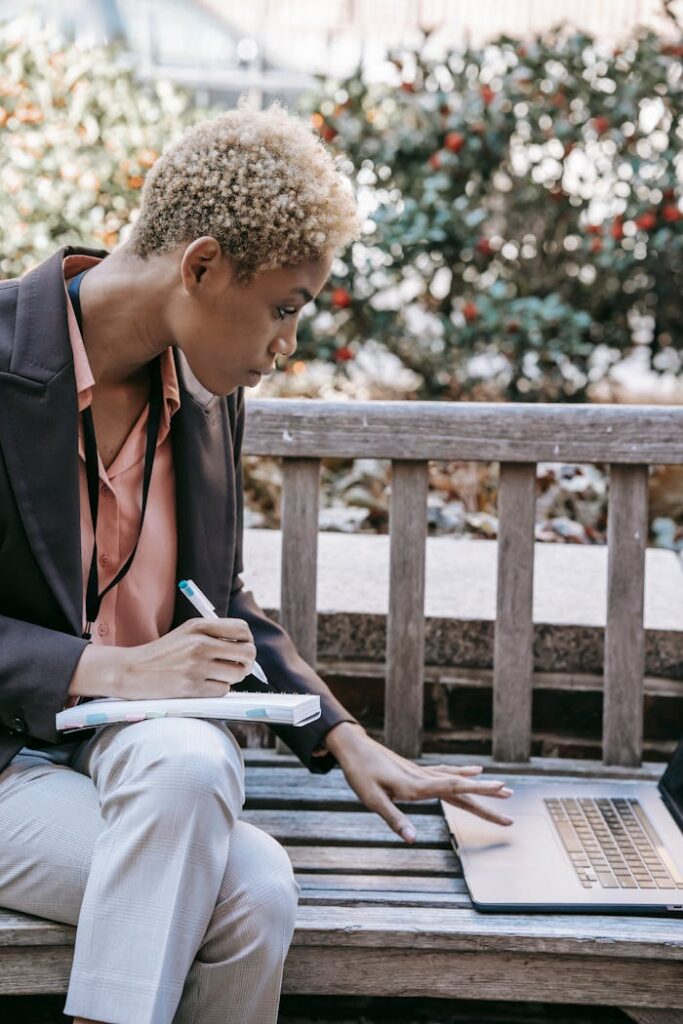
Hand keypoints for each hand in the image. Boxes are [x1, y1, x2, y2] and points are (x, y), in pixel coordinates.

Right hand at [69, 618, 256, 699]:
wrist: (131, 670)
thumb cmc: (162, 653)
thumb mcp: (186, 633)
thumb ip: (214, 634)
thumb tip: (246, 646)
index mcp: (199, 626)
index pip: (242, 629)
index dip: (247, 641)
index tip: (240, 648)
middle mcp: (200, 643)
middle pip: (247, 653)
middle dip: (247, 662)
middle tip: (237, 666)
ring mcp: (196, 665)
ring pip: (238, 673)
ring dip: (232, 678)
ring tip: (217, 676)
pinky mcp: (192, 687)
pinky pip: (223, 690)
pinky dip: (217, 690)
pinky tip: (203, 686)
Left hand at [325, 722, 512, 842]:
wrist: (353, 747)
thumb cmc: (361, 773)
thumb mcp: (372, 799)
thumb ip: (394, 819)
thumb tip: (413, 840)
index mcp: (417, 786)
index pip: (454, 788)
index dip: (478, 789)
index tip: (501, 788)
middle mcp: (424, 777)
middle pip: (462, 788)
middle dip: (487, 797)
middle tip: (511, 805)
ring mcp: (422, 773)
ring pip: (457, 780)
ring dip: (479, 786)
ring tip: (501, 788)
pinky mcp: (418, 772)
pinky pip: (447, 773)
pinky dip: (463, 774)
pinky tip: (473, 771)